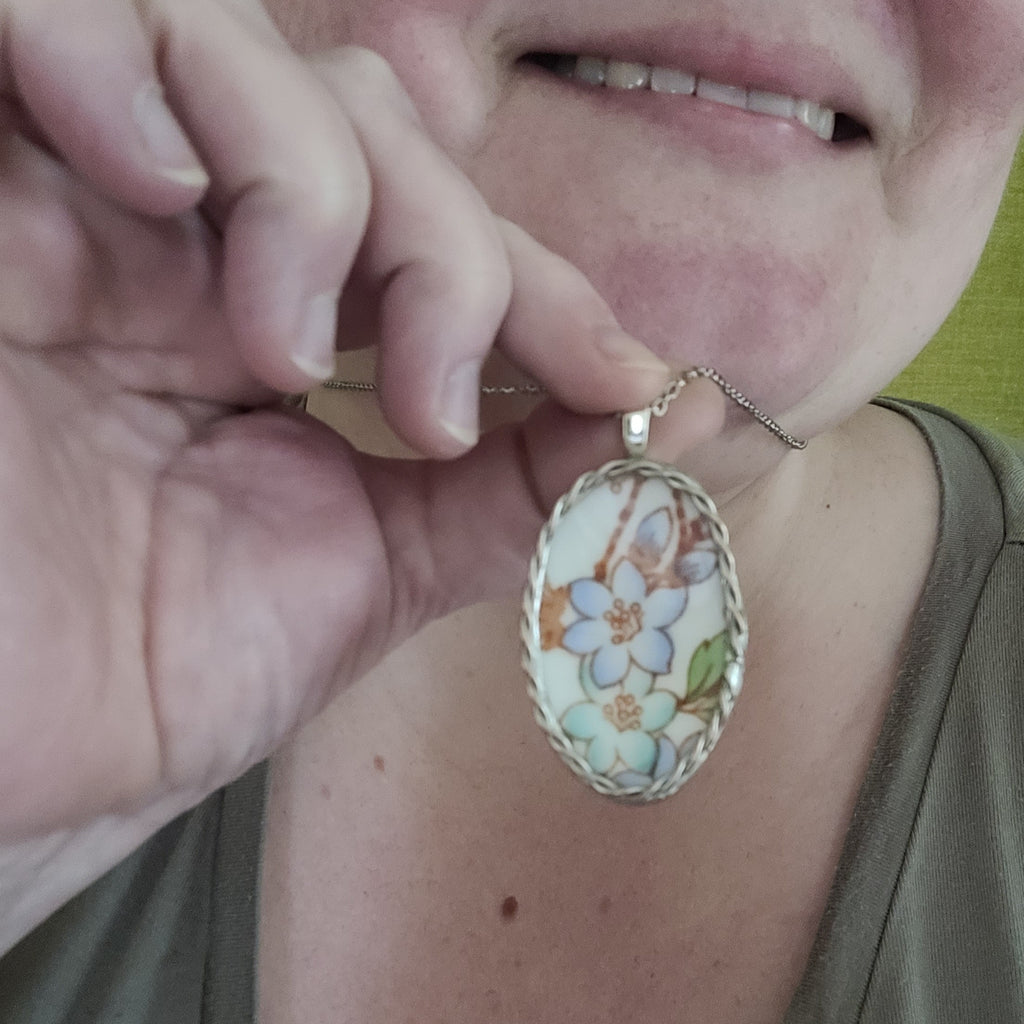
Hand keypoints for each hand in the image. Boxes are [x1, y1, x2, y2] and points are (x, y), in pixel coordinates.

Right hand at [0, 0, 722, 950]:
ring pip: (226, 45)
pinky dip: (122, 63)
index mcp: (265, 331)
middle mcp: (174, 250)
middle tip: (434, 396)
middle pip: (357, 120)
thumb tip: (666, 424)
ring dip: (310, 179)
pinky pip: (32, 12)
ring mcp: (66, 201)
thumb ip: (502, 496)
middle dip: (443, 244)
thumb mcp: (358, 583)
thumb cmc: (130, 681)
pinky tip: (166, 188)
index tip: (627, 378)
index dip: (545, 286)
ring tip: (282, 345)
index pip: (436, 231)